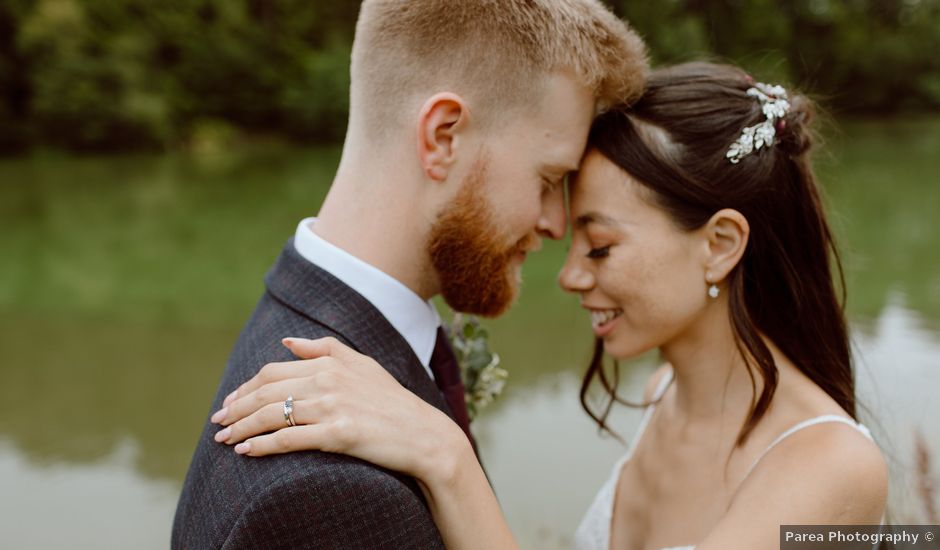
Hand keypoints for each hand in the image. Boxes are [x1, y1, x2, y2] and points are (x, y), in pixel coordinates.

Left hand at [209, 337, 468, 481]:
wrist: (423, 434)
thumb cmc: (393, 402)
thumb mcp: (364, 365)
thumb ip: (325, 349)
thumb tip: (286, 341)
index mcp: (331, 362)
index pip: (273, 371)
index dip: (246, 387)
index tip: (231, 402)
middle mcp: (328, 380)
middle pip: (267, 392)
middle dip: (236, 408)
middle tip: (218, 422)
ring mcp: (333, 407)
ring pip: (272, 415)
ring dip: (242, 428)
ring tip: (224, 439)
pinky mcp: (338, 434)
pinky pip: (289, 439)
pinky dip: (262, 445)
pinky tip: (246, 452)